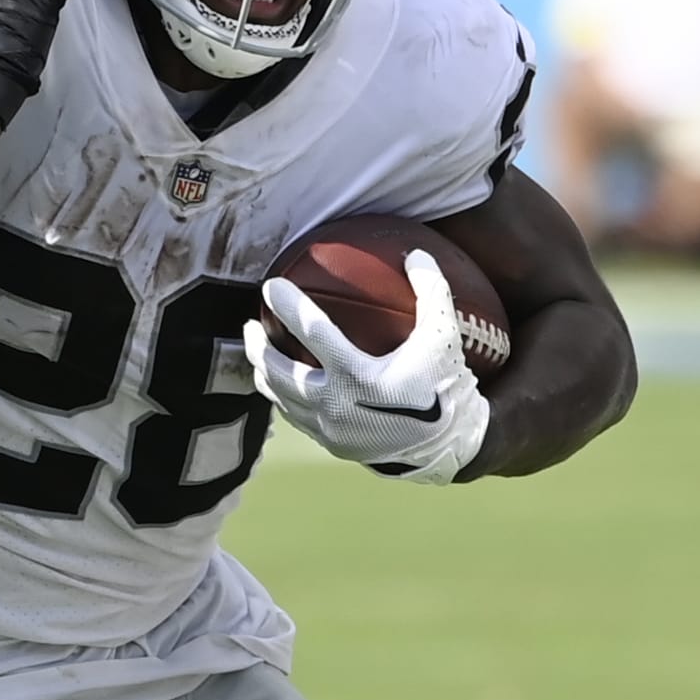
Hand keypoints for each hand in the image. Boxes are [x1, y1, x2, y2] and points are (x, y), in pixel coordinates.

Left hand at [243, 249, 491, 484]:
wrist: (448, 445)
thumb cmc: (444, 384)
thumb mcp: (444, 337)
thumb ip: (431, 292)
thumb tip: (415, 254)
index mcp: (360, 377)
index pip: (313, 333)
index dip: (288, 306)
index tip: (270, 287)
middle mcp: (337, 405)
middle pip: (279, 370)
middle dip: (256, 345)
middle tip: (250, 323)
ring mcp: (329, 429)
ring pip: (280, 396)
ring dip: (263, 370)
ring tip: (257, 350)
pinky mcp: (329, 443)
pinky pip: (294, 416)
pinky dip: (282, 395)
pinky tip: (280, 380)